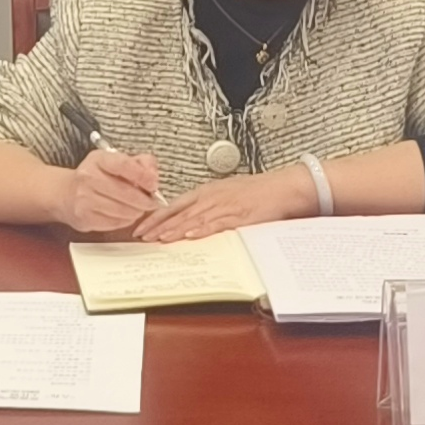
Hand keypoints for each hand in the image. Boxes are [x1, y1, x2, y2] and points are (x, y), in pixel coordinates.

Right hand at [54, 147, 163, 234]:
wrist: (66, 193)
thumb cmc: (97, 176)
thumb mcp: (116, 161)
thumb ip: (141, 163)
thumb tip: (154, 177)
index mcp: (98, 159)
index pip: (123, 165)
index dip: (143, 176)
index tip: (154, 184)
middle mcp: (88, 177)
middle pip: (126, 193)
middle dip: (145, 200)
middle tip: (152, 202)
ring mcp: (84, 199)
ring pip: (123, 211)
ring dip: (137, 211)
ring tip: (138, 208)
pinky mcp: (85, 218)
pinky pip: (115, 223)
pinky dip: (126, 220)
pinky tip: (125, 214)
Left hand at [135, 165, 311, 241]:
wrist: (283, 187)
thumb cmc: (257, 191)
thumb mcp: (226, 194)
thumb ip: (207, 205)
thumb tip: (187, 219)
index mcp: (207, 191)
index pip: (175, 204)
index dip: (157, 216)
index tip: (141, 226)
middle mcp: (212, 196)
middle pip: (180, 211)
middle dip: (158, 224)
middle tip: (141, 236)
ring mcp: (225, 205)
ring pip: (195, 218)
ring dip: (175, 228)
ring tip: (159, 238)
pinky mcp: (240, 215)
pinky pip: (218, 223)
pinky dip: (203, 229)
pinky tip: (191, 235)